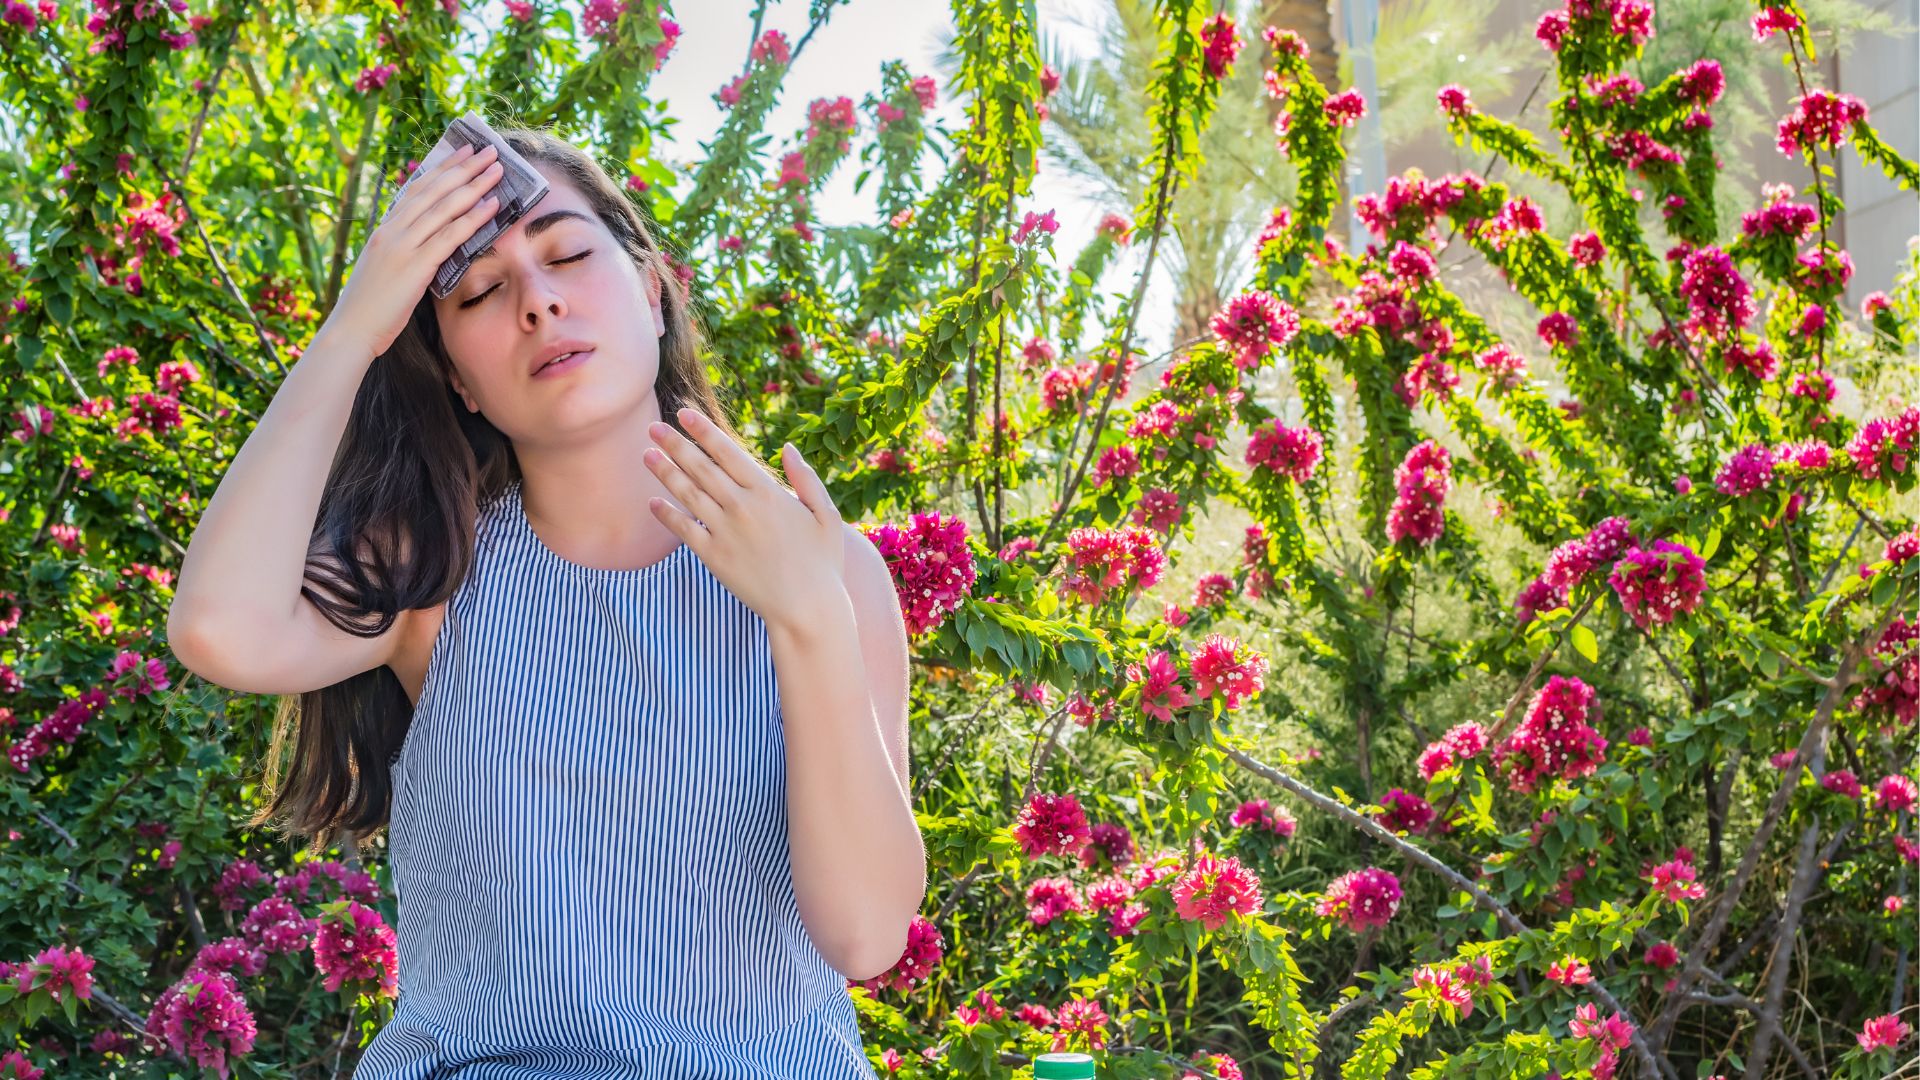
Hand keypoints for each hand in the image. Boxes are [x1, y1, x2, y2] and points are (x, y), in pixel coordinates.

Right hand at [322, 142, 504, 357]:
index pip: (417, 188)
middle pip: (434, 190)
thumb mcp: (385, 269)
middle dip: (464, 167)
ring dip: (474, 185)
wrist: (351, 331)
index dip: (442, 168)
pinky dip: (473, 218)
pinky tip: (493, 205)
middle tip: (489, 150)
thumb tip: (427, 241)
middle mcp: (392, 230)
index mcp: (384, 229)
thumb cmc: (370, 307)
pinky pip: (450, 236)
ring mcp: (402, 246)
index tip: (463, 152)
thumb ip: (404, 250)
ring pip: (444, 207)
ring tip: (498, 169)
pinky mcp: (414, 266)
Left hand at [644, 406, 847, 630]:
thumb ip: (806, 479)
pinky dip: (667, 515)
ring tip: (646, 454)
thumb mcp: (826, 515)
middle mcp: (741, 507)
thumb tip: (788, 448)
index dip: (703, 430)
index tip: (684, 413)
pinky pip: (684, 530)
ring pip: (687, 494)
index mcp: (768, 492)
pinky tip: (653, 502)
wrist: (807, 608)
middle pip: (700, 467)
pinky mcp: (713, 557)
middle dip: (675, 444)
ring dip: (664, 472)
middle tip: (653, 426)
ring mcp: (724, 532)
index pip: (727, 452)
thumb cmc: (822, 562)